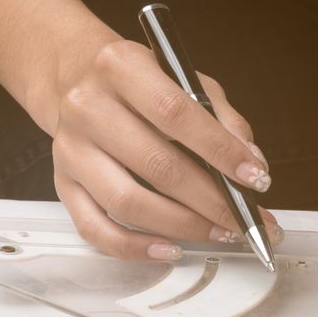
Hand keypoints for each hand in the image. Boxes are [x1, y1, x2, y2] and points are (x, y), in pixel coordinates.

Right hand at [27, 25, 279, 259]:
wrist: (74, 77)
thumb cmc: (138, 82)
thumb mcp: (183, 78)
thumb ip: (222, 117)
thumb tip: (252, 163)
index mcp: (120, 66)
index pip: (175, 113)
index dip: (220, 150)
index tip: (255, 178)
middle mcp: (87, 106)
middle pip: (155, 164)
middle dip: (211, 200)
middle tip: (245, 219)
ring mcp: (70, 149)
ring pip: (128, 202)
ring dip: (182, 225)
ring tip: (219, 232)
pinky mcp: (62, 183)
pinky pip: (95, 228)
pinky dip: (135, 248)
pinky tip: (169, 250)